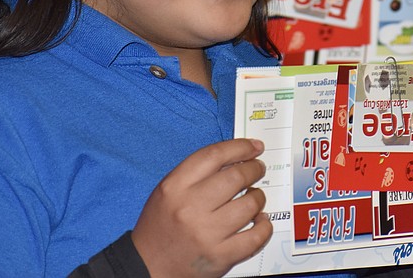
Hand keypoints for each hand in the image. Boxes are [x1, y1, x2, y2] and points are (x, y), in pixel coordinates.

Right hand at [132, 139, 271, 277]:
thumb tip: (237, 159)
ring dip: (258, 197)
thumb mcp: (169, 191)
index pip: (214, 156)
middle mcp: (190, 208)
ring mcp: (207, 234)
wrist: (149, 266)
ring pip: (249, 205)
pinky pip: (255, 236)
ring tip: (254, 197)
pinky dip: (264, 226)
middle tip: (258, 169)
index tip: (255, 147)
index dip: (240, 147)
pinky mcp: (221, 257)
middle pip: (236, 177)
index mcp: (175, 187)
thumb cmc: (161, 224)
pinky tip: (260, 220)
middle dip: (254, 169)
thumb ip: (197, 174)